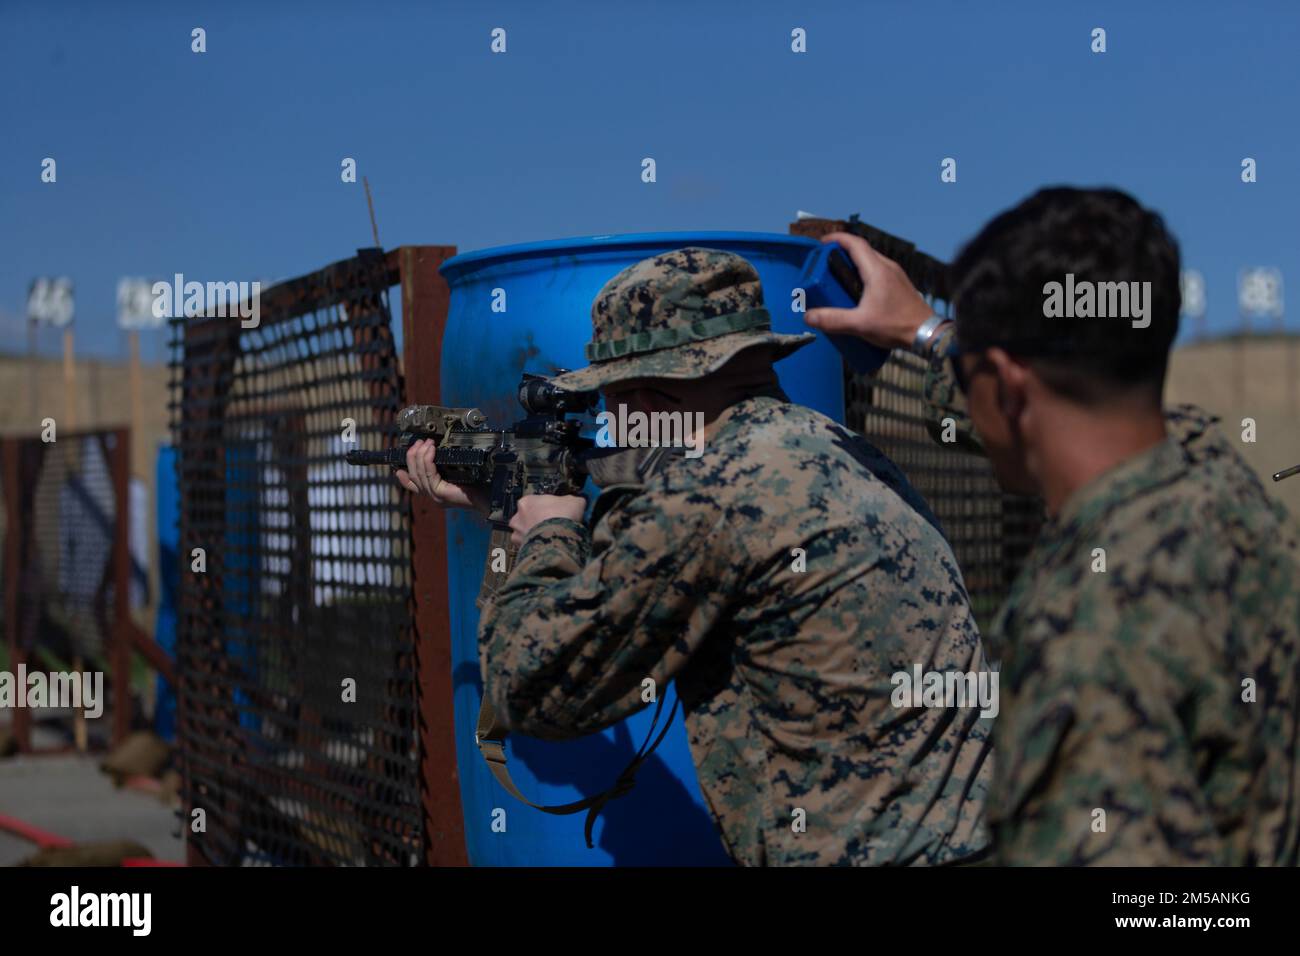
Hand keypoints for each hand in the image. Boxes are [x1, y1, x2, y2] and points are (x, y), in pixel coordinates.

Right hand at [396, 438, 488, 511]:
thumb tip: (436, 452)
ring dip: (420, 454)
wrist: (488, 496)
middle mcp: (431, 496)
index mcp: (433, 493)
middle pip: (412, 475)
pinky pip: (428, 473)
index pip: (411, 486)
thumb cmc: (476, 484)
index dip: (402, 476)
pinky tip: (431, 449)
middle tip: (418, 442)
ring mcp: (434, 496)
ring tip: (425, 442)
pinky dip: (427, 459)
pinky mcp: (440, 493)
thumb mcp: (456, 474)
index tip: (398, 466)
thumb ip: (444, 469)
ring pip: (418, 473)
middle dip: (412, 456)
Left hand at [508, 494, 586, 546]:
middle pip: (527, 518)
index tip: (556, 512)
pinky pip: (527, 548)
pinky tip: (547, 548)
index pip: (535, 502)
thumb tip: (577, 502)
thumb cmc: (562, 517)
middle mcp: (517, 518)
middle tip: (552, 526)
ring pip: (525, 534)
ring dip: (534, 536)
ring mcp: (517, 535)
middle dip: (537, 522)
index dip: (547, 508)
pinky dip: (535, 549)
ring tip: (550, 540)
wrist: (558, 539)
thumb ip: (572, 501)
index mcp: (526, 501)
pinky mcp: (520, 549)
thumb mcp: (574, 502)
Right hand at [804, 231, 932, 350]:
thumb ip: (833, 320)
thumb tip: (809, 316)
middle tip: (825, 266)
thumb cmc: (897, 326)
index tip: (822, 243)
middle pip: (862, 251)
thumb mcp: (860, 324)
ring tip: (839, 281)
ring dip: (853, 266)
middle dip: (841, 254)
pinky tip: (858, 293)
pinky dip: (864, 275)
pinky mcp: (899, 285)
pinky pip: (878, 273)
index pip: (855, 243)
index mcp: (877, 270)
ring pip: (870, 262)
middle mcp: (888, 267)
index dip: (837, 239)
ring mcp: (896, 275)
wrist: (927, 334)